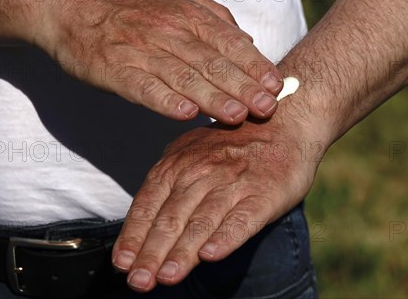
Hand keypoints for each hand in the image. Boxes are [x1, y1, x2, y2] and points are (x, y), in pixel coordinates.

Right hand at [40, 0, 282, 123]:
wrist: (71, 0)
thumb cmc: (130, 1)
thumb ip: (214, 16)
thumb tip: (248, 40)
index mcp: (188, 14)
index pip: (229, 43)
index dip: (254, 65)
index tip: (275, 86)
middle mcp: (169, 31)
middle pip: (212, 63)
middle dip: (243, 87)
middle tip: (267, 109)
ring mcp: (142, 50)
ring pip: (184, 77)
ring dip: (213, 98)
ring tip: (237, 116)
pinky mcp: (116, 69)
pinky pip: (144, 87)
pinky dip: (165, 100)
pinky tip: (185, 114)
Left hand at [111, 118, 322, 291]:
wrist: (285, 126)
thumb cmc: (235, 145)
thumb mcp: (193, 152)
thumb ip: (169, 181)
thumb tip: (141, 222)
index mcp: (179, 163)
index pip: (149, 204)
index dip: (133, 235)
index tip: (122, 264)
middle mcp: (203, 171)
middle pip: (172, 217)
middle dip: (152, 252)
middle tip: (139, 281)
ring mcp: (234, 182)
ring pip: (203, 221)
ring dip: (183, 251)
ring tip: (167, 276)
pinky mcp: (264, 194)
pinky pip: (242, 219)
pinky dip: (226, 238)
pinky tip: (211, 255)